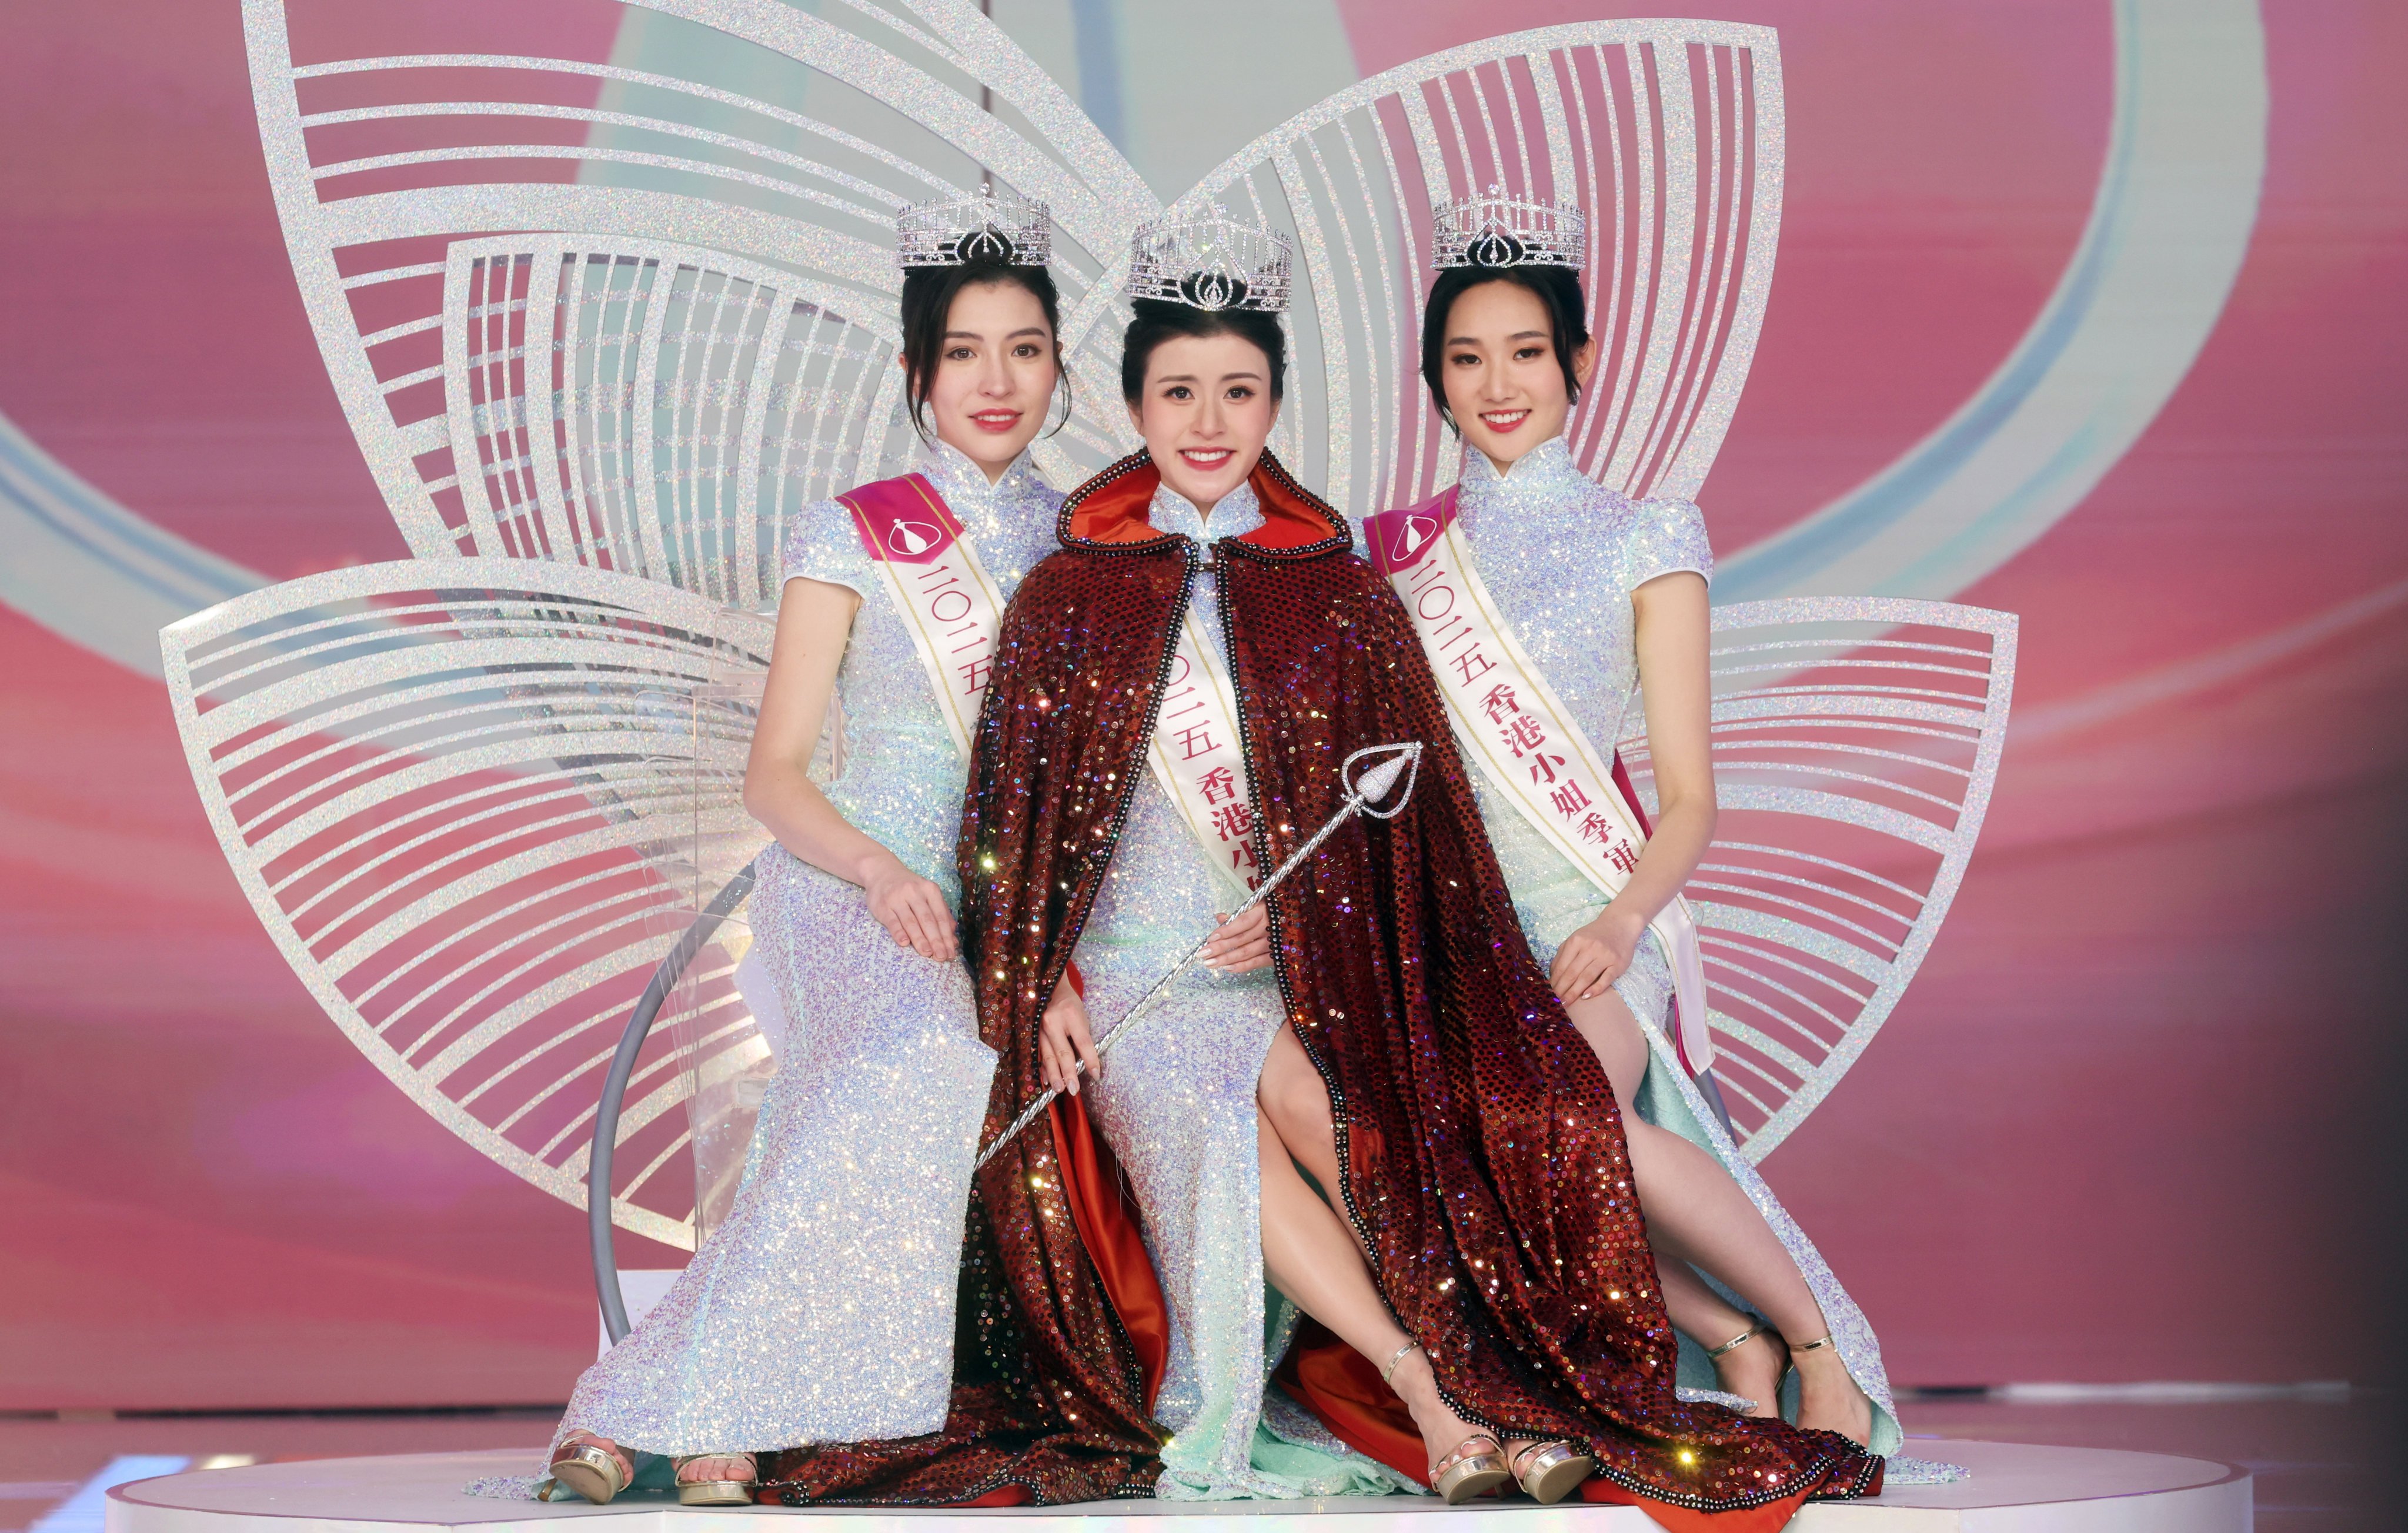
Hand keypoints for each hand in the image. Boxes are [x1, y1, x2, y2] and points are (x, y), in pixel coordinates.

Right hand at [861, 853, 956, 960]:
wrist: (881, 872)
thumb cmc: (909, 889)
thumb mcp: (927, 895)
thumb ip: (941, 915)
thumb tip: (953, 940)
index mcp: (930, 890)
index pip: (941, 916)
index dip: (947, 935)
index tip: (951, 952)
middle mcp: (914, 892)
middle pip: (928, 920)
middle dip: (936, 940)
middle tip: (941, 957)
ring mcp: (897, 898)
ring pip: (911, 922)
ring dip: (920, 939)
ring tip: (927, 953)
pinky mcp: (882, 905)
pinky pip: (892, 921)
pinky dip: (899, 932)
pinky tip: (905, 943)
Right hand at [1038, 972, 1097, 1094]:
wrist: (1049, 988)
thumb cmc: (1069, 1004)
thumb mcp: (1081, 1015)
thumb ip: (1082, 1037)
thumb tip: (1085, 1062)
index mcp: (1071, 1014)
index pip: (1083, 1042)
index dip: (1090, 1060)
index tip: (1096, 1075)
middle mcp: (1053, 1021)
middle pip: (1063, 1052)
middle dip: (1069, 1073)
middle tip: (1073, 1089)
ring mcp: (1039, 1028)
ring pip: (1048, 1056)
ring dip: (1055, 1075)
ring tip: (1060, 1089)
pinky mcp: (1032, 1033)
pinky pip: (1038, 1054)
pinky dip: (1043, 1068)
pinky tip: (1047, 1081)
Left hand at [1202, 901, 1272, 973]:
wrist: (1302, 919)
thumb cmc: (1275, 910)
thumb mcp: (1258, 905)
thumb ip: (1239, 914)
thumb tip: (1219, 918)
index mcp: (1263, 911)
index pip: (1241, 922)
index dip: (1226, 930)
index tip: (1210, 938)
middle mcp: (1269, 927)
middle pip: (1241, 939)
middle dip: (1220, 948)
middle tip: (1202, 954)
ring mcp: (1274, 943)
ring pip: (1247, 952)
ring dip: (1226, 959)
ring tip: (1210, 963)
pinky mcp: (1278, 955)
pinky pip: (1258, 962)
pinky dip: (1243, 966)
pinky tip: (1228, 968)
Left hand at [1550, 907, 1642, 1002]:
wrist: (1620, 924)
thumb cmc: (1595, 934)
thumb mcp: (1577, 938)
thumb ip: (1563, 953)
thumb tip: (1552, 974)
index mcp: (1577, 941)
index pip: (1562, 966)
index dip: (1554, 981)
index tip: (1549, 993)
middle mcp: (1590, 948)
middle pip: (1572, 973)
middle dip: (1562, 990)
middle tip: (1556, 1002)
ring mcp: (1605, 956)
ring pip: (1587, 977)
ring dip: (1575, 992)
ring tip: (1567, 1003)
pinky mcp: (1618, 964)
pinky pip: (1606, 979)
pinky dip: (1595, 989)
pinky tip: (1586, 996)